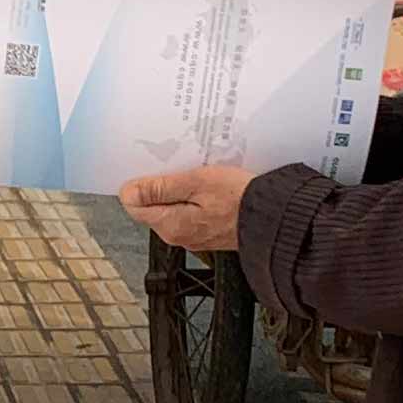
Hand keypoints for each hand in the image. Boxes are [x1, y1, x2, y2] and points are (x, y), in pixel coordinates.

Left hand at [118, 162, 253, 255]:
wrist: (275, 219)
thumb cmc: (240, 199)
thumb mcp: (196, 183)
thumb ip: (160, 189)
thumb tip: (128, 192)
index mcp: (170, 224)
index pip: (134, 205)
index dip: (139, 184)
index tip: (155, 169)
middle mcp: (178, 235)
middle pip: (153, 207)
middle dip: (161, 186)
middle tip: (180, 167)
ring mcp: (193, 236)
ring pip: (173, 208)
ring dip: (179, 190)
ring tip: (197, 174)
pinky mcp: (208, 232)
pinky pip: (191, 213)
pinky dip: (195, 199)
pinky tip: (209, 188)